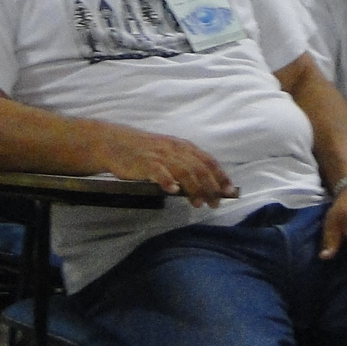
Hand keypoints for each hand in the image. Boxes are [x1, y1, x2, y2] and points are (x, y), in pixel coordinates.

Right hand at [91, 125, 234, 207]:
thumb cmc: (145, 152)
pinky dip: (167, 180)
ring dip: (193, 188)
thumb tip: (206, 187)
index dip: (221, 176)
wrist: (116, 142)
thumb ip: (185, 166)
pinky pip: (158, 171)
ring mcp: (160, 155)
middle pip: (199, 168)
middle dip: (210, 187)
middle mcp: (175, 149)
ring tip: (198, 203)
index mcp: (184, 147)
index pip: (208, 161)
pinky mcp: (145, 162)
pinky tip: (173, 191)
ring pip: (183, 171)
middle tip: (216, 203)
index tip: (230, 191)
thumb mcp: (169, 154)